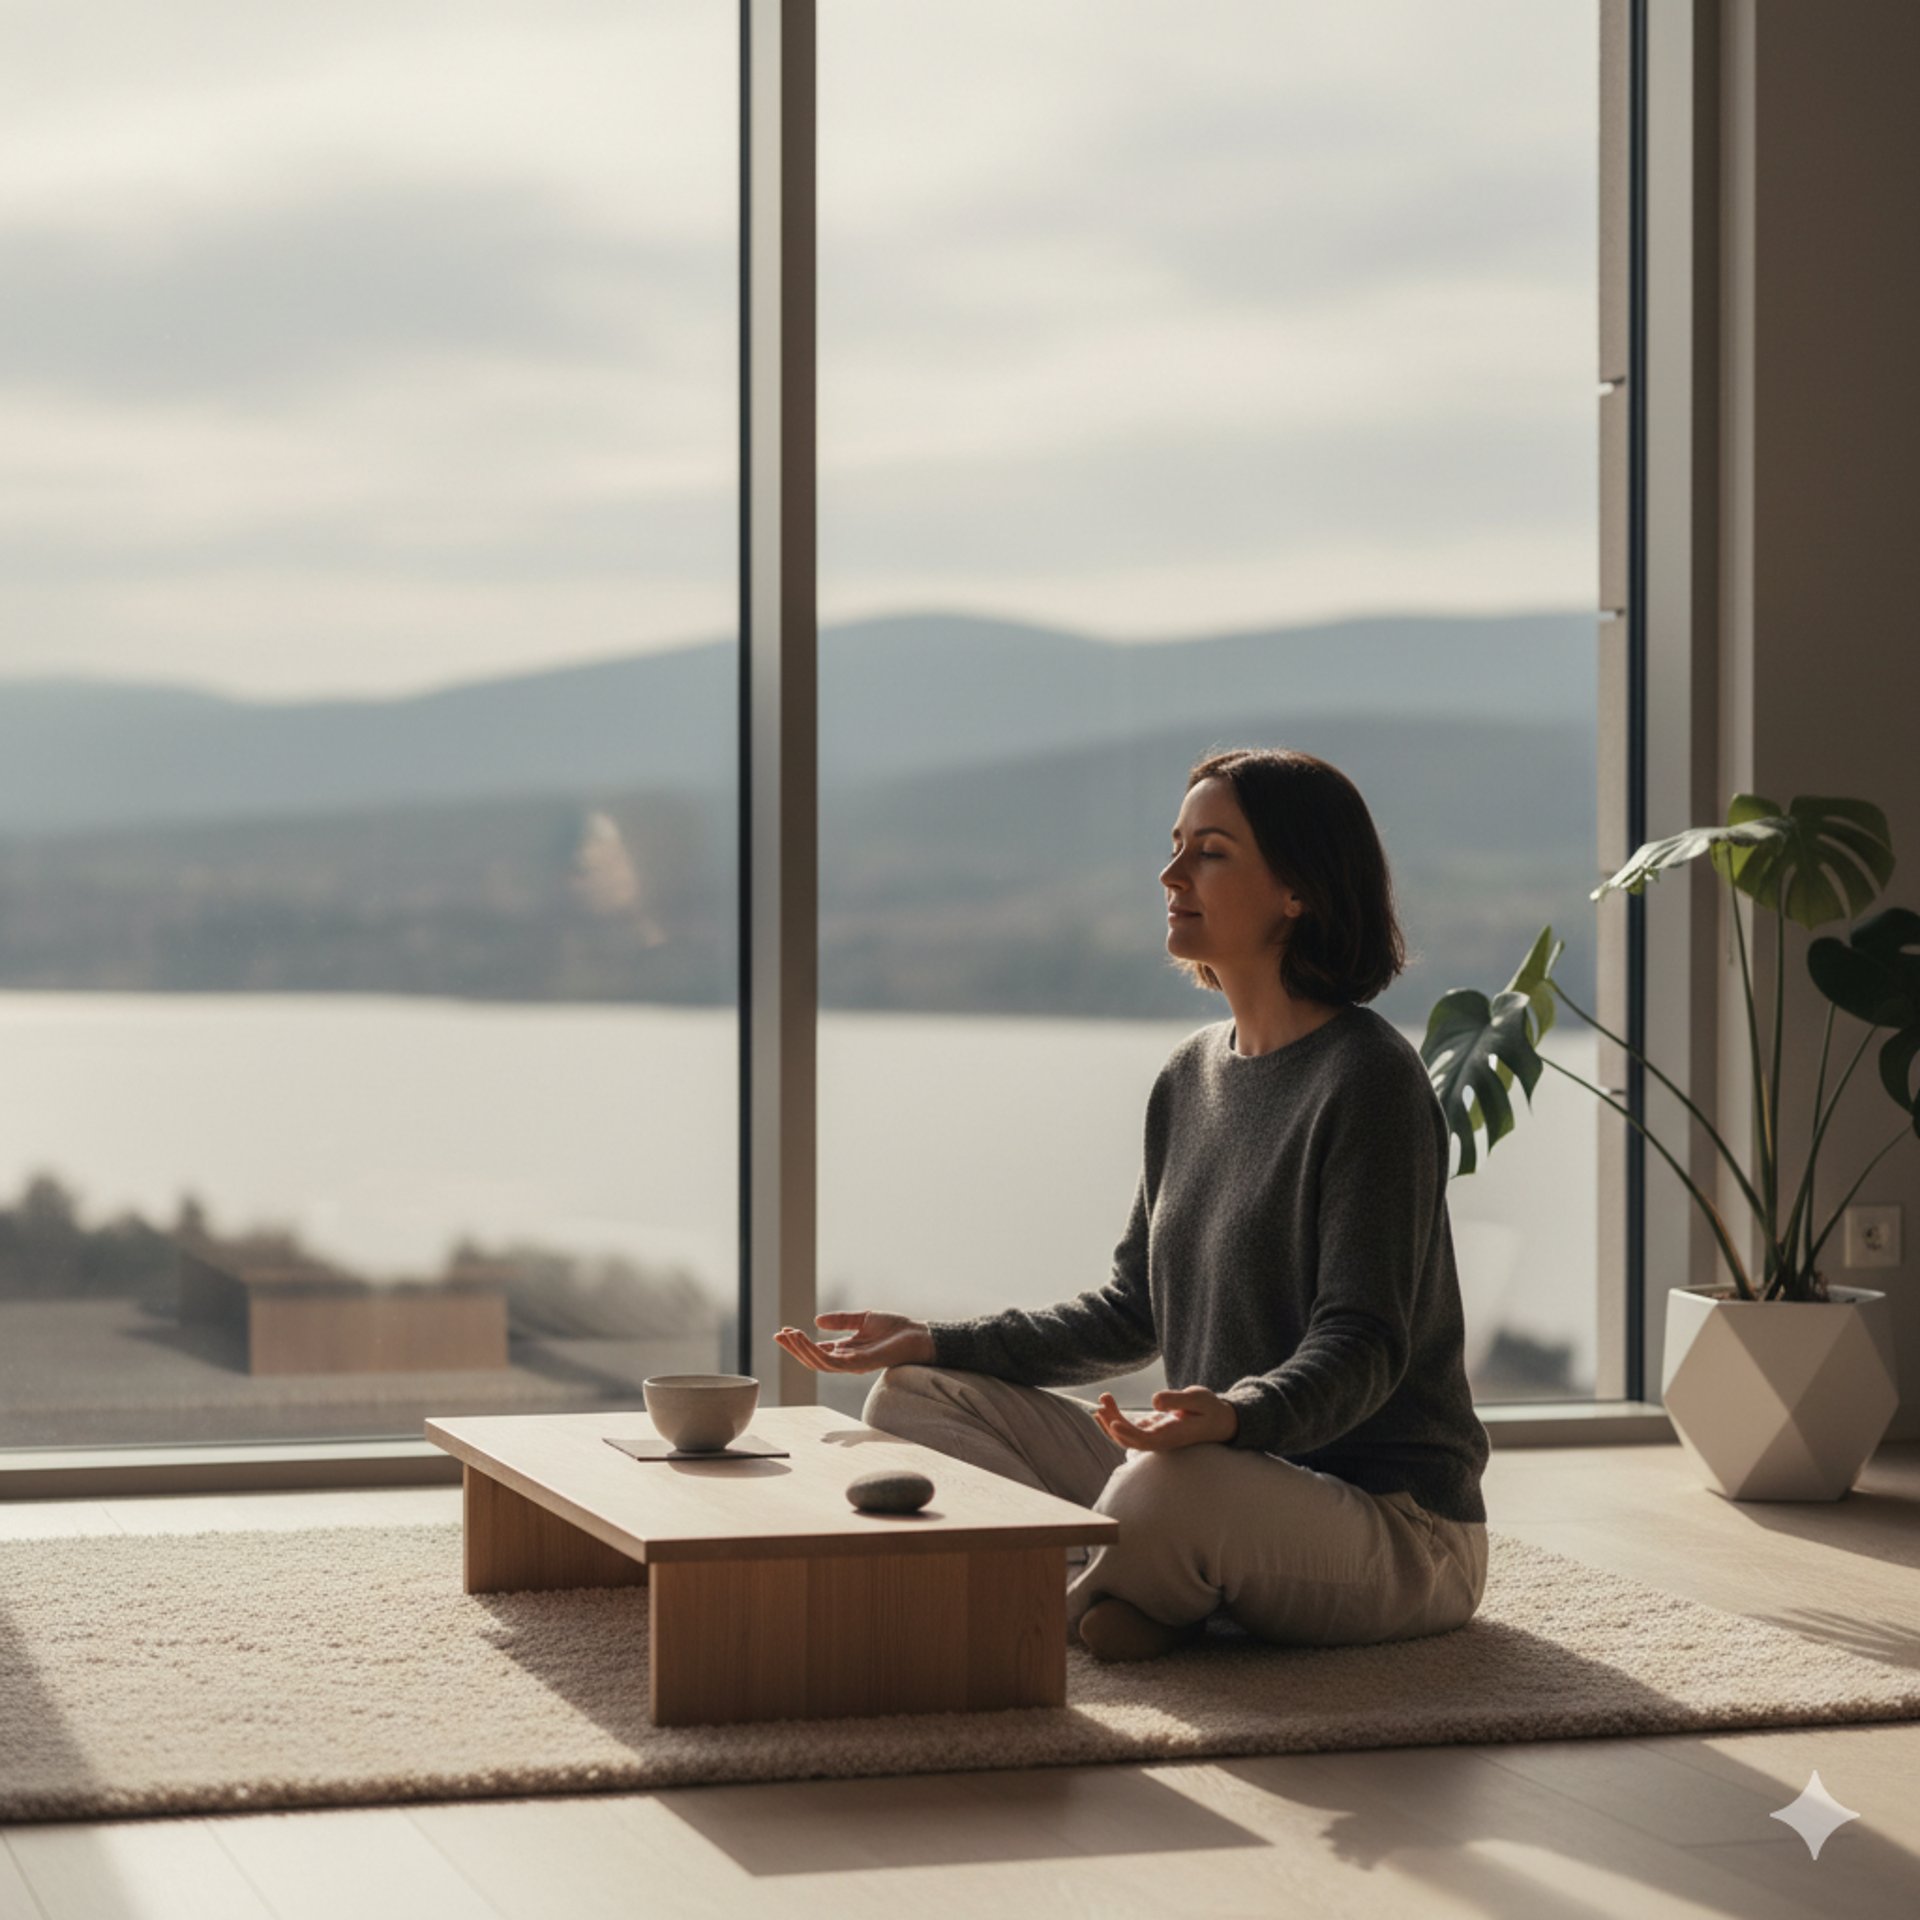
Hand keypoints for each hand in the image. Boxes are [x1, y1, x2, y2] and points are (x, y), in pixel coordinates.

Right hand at [774, 1310, 934, 1373]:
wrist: (918, 1335)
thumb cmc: (897, 1329)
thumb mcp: (864, 1319)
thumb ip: (841, 1321)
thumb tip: (816, 1321)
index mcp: (847, 1351)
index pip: (817, 1351)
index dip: (799, 1343)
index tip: (783, 1331)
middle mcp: (847, 1361)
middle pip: (813, 1360)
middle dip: (794, 1348)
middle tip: (779, 1335)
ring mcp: (853, 1365)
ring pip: (818, 1363)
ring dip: (801, 1350)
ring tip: (788, 1335)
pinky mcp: (859, 1364)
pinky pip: (831, 1362)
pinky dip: (815, 1351)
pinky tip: (805, 1339)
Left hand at [1095, 1385, 1238, 1450]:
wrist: (1219, 1421)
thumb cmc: (1210, 1409)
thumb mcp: (1198, 1399)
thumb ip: (1177, 1400)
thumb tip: (1154, 1401)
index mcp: (1172, 1436)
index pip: (1145, 1441)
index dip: (1127, 1433)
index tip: (1112, 1421)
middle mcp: (1160, 1440)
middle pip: (1130, 1440)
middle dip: (1112, 1423)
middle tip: (1103, 1400)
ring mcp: (1154, 1436)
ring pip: (1126, 1436)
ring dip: (1111, 1419)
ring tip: (1104, 1398)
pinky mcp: (1151, 1430)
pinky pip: (1129, 1429)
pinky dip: (1116, 1417)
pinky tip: (1107, 1403)